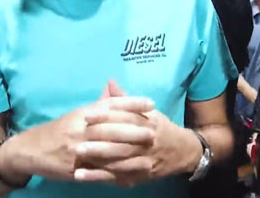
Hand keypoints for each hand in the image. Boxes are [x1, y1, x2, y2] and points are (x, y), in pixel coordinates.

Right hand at [3, 85, 153, 181]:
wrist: (29, 149)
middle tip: (155, 130)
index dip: (131, 103)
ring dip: (130, 152)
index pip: (110, 105)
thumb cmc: (57, 130)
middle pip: (111, 126)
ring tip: (149, 155)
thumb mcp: (75, 115)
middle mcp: (81, 128)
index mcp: (83, 113)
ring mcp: (78, 148)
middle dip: (134, 129)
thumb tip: (114, 91)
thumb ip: (96, 106)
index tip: (151, 103)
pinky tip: (131, 176)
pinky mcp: (75, 166)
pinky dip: (116, 173)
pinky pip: (99, 171)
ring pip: (107, 149)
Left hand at [74, 82, 202, 186]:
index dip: (106, 116)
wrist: (182, 151)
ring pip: (118, 162)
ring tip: (76, 157)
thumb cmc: (160, 127)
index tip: (87, 115)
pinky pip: (117, 177)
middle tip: (78, 140)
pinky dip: (98, 177)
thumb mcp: (147, 111)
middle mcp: (146, 142)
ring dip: (96, 161)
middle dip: (99, 141)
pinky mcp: (138, 176)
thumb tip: (109, 83)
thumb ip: (125, 99)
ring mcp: (143, 161)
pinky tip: (81, 176)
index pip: (126, 118)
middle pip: (121, 142)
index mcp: (148, 122)